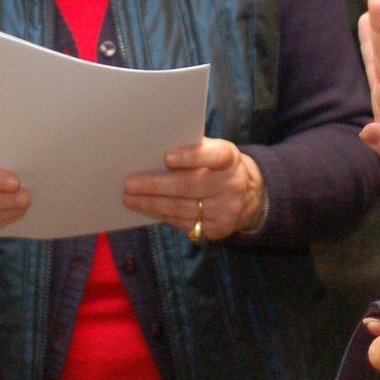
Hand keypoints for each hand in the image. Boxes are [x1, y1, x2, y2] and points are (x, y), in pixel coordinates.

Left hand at [123, 137, 264, 239]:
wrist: (250, 195)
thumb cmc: (218, 166)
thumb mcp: (215, 152)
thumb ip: (192, 149)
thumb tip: (151, 152)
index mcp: (230, 158)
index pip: (214, 156)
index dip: (191, 156)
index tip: (166, 158)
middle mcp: (232, 185)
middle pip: (190, 186)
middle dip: (156, 185)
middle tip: (130, 184)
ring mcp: (226, 210)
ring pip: (182, 208)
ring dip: (151, 203)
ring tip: (130, 197)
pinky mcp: (218, 229)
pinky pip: (184, 223)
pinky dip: (163, 215)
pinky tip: (148, 208)